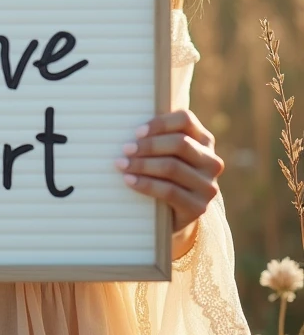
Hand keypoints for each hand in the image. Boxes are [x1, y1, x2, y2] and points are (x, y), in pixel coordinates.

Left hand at [114, 108, 223, 236]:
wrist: (176, 214)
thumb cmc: (164, 174)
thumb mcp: (166, 153)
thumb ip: (158, 137)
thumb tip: (129, 126)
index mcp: (204, 140)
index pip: (186, 120)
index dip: (160, 123)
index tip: (137, 132)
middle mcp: (211, 161)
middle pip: (180, 144)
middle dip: (149, 145)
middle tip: (126, 149)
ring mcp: (208, 186)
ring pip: (172, 167)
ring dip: (142, 164)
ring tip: (122, 164)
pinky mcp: (198, 207)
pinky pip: (169, 191)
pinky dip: (145, 184)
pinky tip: (129, 180)